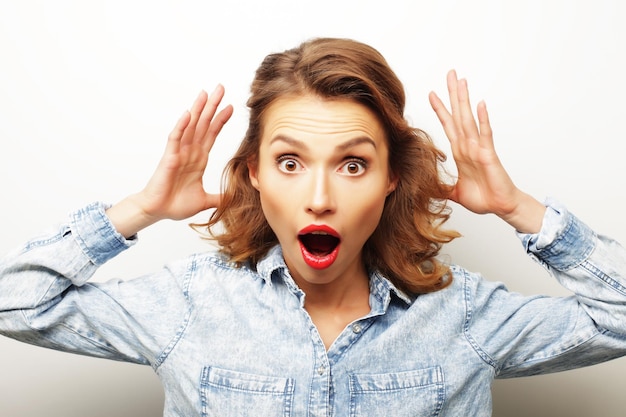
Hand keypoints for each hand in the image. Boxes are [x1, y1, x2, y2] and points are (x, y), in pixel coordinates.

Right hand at [107, 86, 232, 236]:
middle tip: (220, 88)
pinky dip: (181, 126)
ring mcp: (180, 153)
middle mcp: (190, 152)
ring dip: (198, 109)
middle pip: (203, 124)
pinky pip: (175, 138)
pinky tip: (188, 114)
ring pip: (190, 126)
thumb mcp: (205, 200)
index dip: (221, 120)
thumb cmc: (176, 204)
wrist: (158, 212)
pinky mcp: (169, 158)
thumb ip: (220, 197)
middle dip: (212, 106)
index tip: (231, 106)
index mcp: (199, 159)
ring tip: (205, 93)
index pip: (212, 134)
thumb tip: (235, 199)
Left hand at [428, 70, 544, 232]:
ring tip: (462, 81)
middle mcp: (468, 146)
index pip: (448, 125)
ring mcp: (479, 148)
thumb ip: (442, 188)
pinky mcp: (489, 155)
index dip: (440, 110)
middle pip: (458, 115)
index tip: (432, 94)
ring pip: (469, 119)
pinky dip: (483, 119)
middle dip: (452, 95)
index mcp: (460, 152)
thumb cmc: (484, 198)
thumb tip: (427, 189)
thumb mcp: (455, 193)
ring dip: (464, 100)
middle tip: (450, 74)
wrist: (501, 207)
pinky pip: (485, 135)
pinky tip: (480, 105)